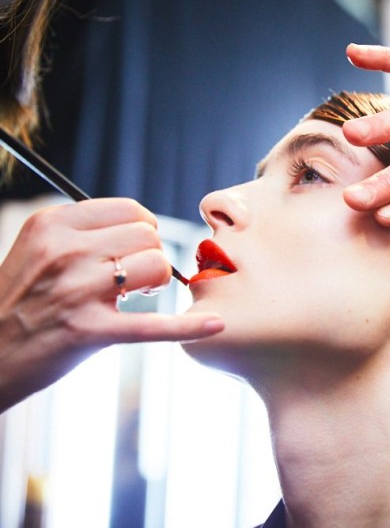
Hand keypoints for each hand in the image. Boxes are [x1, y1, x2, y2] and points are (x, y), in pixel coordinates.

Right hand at [0, 198, 223, 410]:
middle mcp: (64, 251)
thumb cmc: (21, 300)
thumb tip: (142, 224)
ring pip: (157, 267)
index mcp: (52, 224)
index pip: (131, 211)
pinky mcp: (88, 331)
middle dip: (151, 257)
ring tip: (134, 297)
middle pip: (148, 237)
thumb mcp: (39, 248)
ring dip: (157, 284)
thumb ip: (84, 230)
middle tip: (133, 280)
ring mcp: (76, 291)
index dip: (144, 231)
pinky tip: (215, 326)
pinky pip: (154, 325)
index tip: (134, 249)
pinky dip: (189, 327)